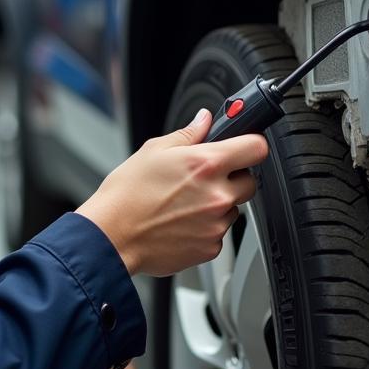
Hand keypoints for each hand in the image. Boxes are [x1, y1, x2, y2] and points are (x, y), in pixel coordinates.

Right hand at [75, 108, 267, 275]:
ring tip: (185, 204)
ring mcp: (216, 224)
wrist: (112, 236)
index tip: (243, 147)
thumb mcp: (154, 151)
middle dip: (233, 177)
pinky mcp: (211, 248)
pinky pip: (219, 232)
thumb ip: (188, 134)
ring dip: (218, 204)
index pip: (256, 147)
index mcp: (206, 164)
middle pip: (249, 181)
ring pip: (233, 208)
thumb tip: (203, 121)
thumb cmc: (127, 194)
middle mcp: (217, 194)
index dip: (250, 144)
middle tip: (205, 178)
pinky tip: (181, 222)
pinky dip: (206, 228)